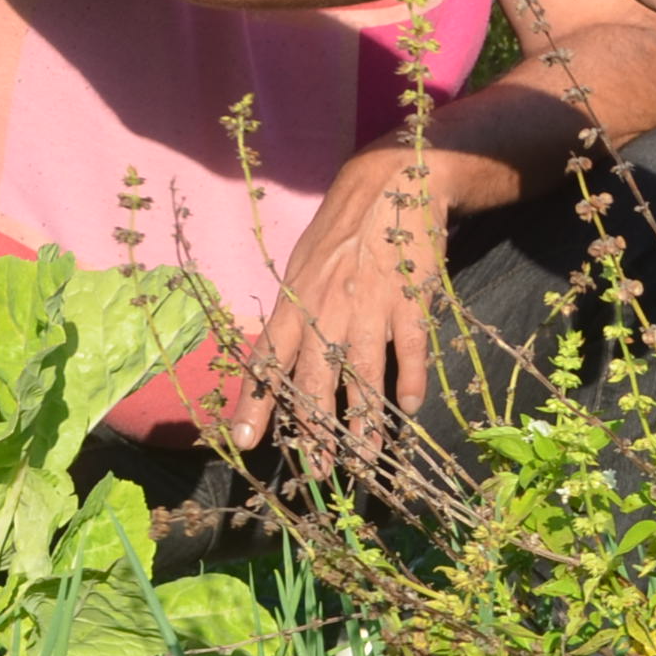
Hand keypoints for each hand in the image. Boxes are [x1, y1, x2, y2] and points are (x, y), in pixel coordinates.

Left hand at [234, 142, 495, 450]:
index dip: (256, 404)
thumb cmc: (343, 228)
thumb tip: (279, 357)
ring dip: (364, 424)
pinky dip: (411, 381)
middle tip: (317, 471)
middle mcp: (326, 309)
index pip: (269, 362)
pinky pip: (410, 350)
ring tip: (366, 461)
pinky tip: (410, 409)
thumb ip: (295, 312)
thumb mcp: (304, 265)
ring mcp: (370, 306)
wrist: (393, 183)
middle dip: (314, 432)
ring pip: (363, 377)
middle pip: (316, 382)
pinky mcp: (410, 299)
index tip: (245, 443)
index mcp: (296, 302)